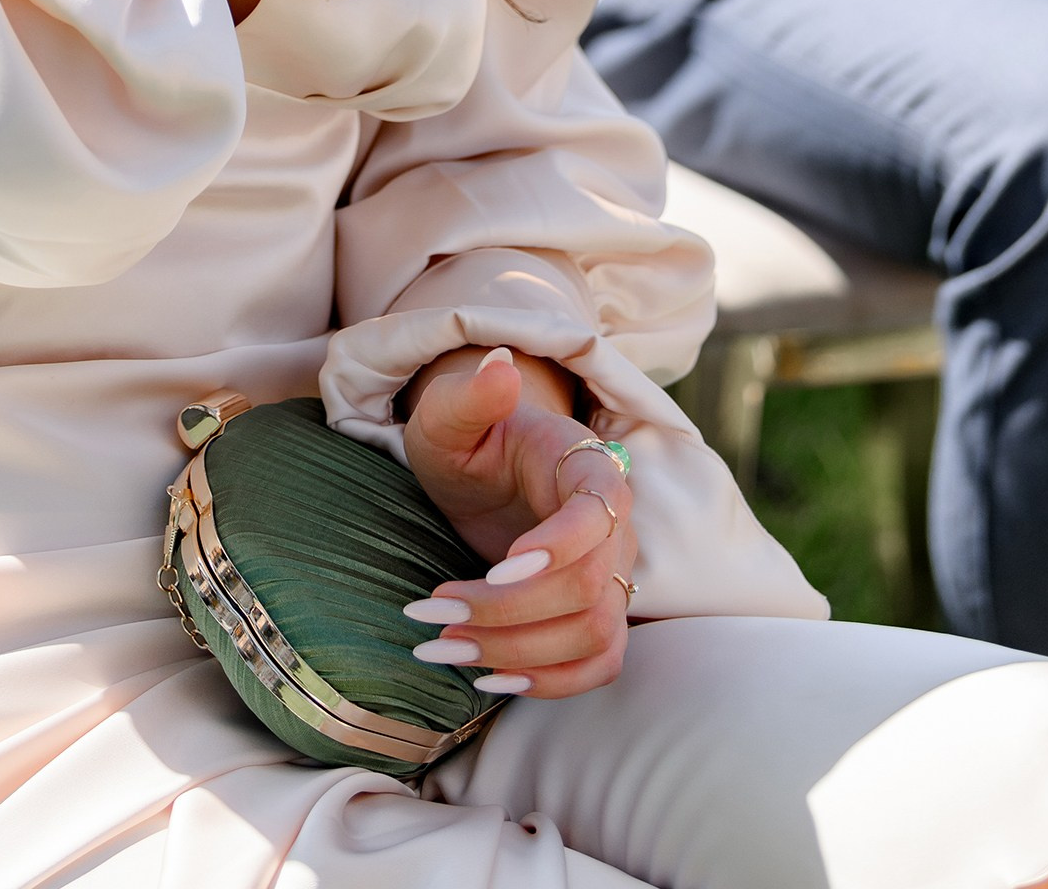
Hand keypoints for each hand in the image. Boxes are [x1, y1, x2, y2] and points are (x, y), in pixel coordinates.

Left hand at [400, 347, 634, 702]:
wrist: (482, 475)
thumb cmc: (468, 440)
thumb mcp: (450, 414)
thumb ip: (470, 394)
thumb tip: (499, 365)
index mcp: (587, 467)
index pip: (599, 513)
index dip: (558, 547)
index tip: (498, 566)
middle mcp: (614, 526)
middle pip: (590, 587)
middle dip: (510, 611)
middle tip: (433, 613)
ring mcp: (612, 575)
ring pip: (594, 635)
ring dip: (519, 654)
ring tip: (442, 648)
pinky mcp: (598, 616)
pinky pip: (598, 665)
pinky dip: (551, 683)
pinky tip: (489, 679)